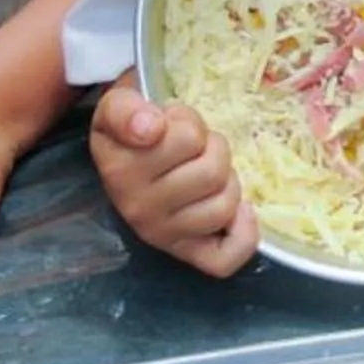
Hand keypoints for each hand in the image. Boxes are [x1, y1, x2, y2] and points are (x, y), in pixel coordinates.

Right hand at [89, 83, 257, 276]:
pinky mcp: (184, 252)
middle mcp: (137, 208)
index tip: (168, 123)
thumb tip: (150, 129)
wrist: (128, 153)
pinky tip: (242, 209)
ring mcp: (161, 234)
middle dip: (212, 149)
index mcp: (120, 170)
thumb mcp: (120, 105)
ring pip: (224, 206)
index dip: (189, 123)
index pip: (187, 138)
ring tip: (206, 170)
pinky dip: (242, 234)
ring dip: (226, 181)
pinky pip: (223, 259)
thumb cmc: (135, 126)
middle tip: (193, 149)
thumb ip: (126, 109)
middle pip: (213, 171)